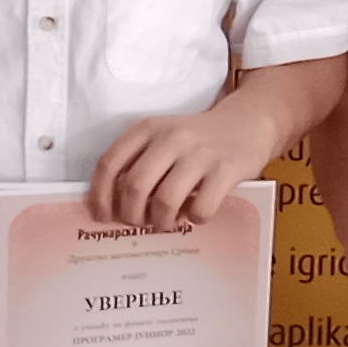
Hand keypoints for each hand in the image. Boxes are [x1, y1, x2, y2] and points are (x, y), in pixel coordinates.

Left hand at [89, 98, 278, 231]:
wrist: (247, 123)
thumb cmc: (197, 140)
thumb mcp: (162, 139)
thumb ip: (138, 163)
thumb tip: (111, 206)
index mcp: (148, 129)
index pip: (109, 163)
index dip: (100, 196)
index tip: (102, 216)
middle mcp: (171, 137)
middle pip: (134, 187)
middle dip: (131, 215)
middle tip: (140, 223)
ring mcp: (200, 153)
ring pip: (165, 202)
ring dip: (162, 222)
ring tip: (167, 222)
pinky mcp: (226, 170)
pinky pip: (200, 209)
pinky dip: (195, 219)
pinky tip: (197, 212)